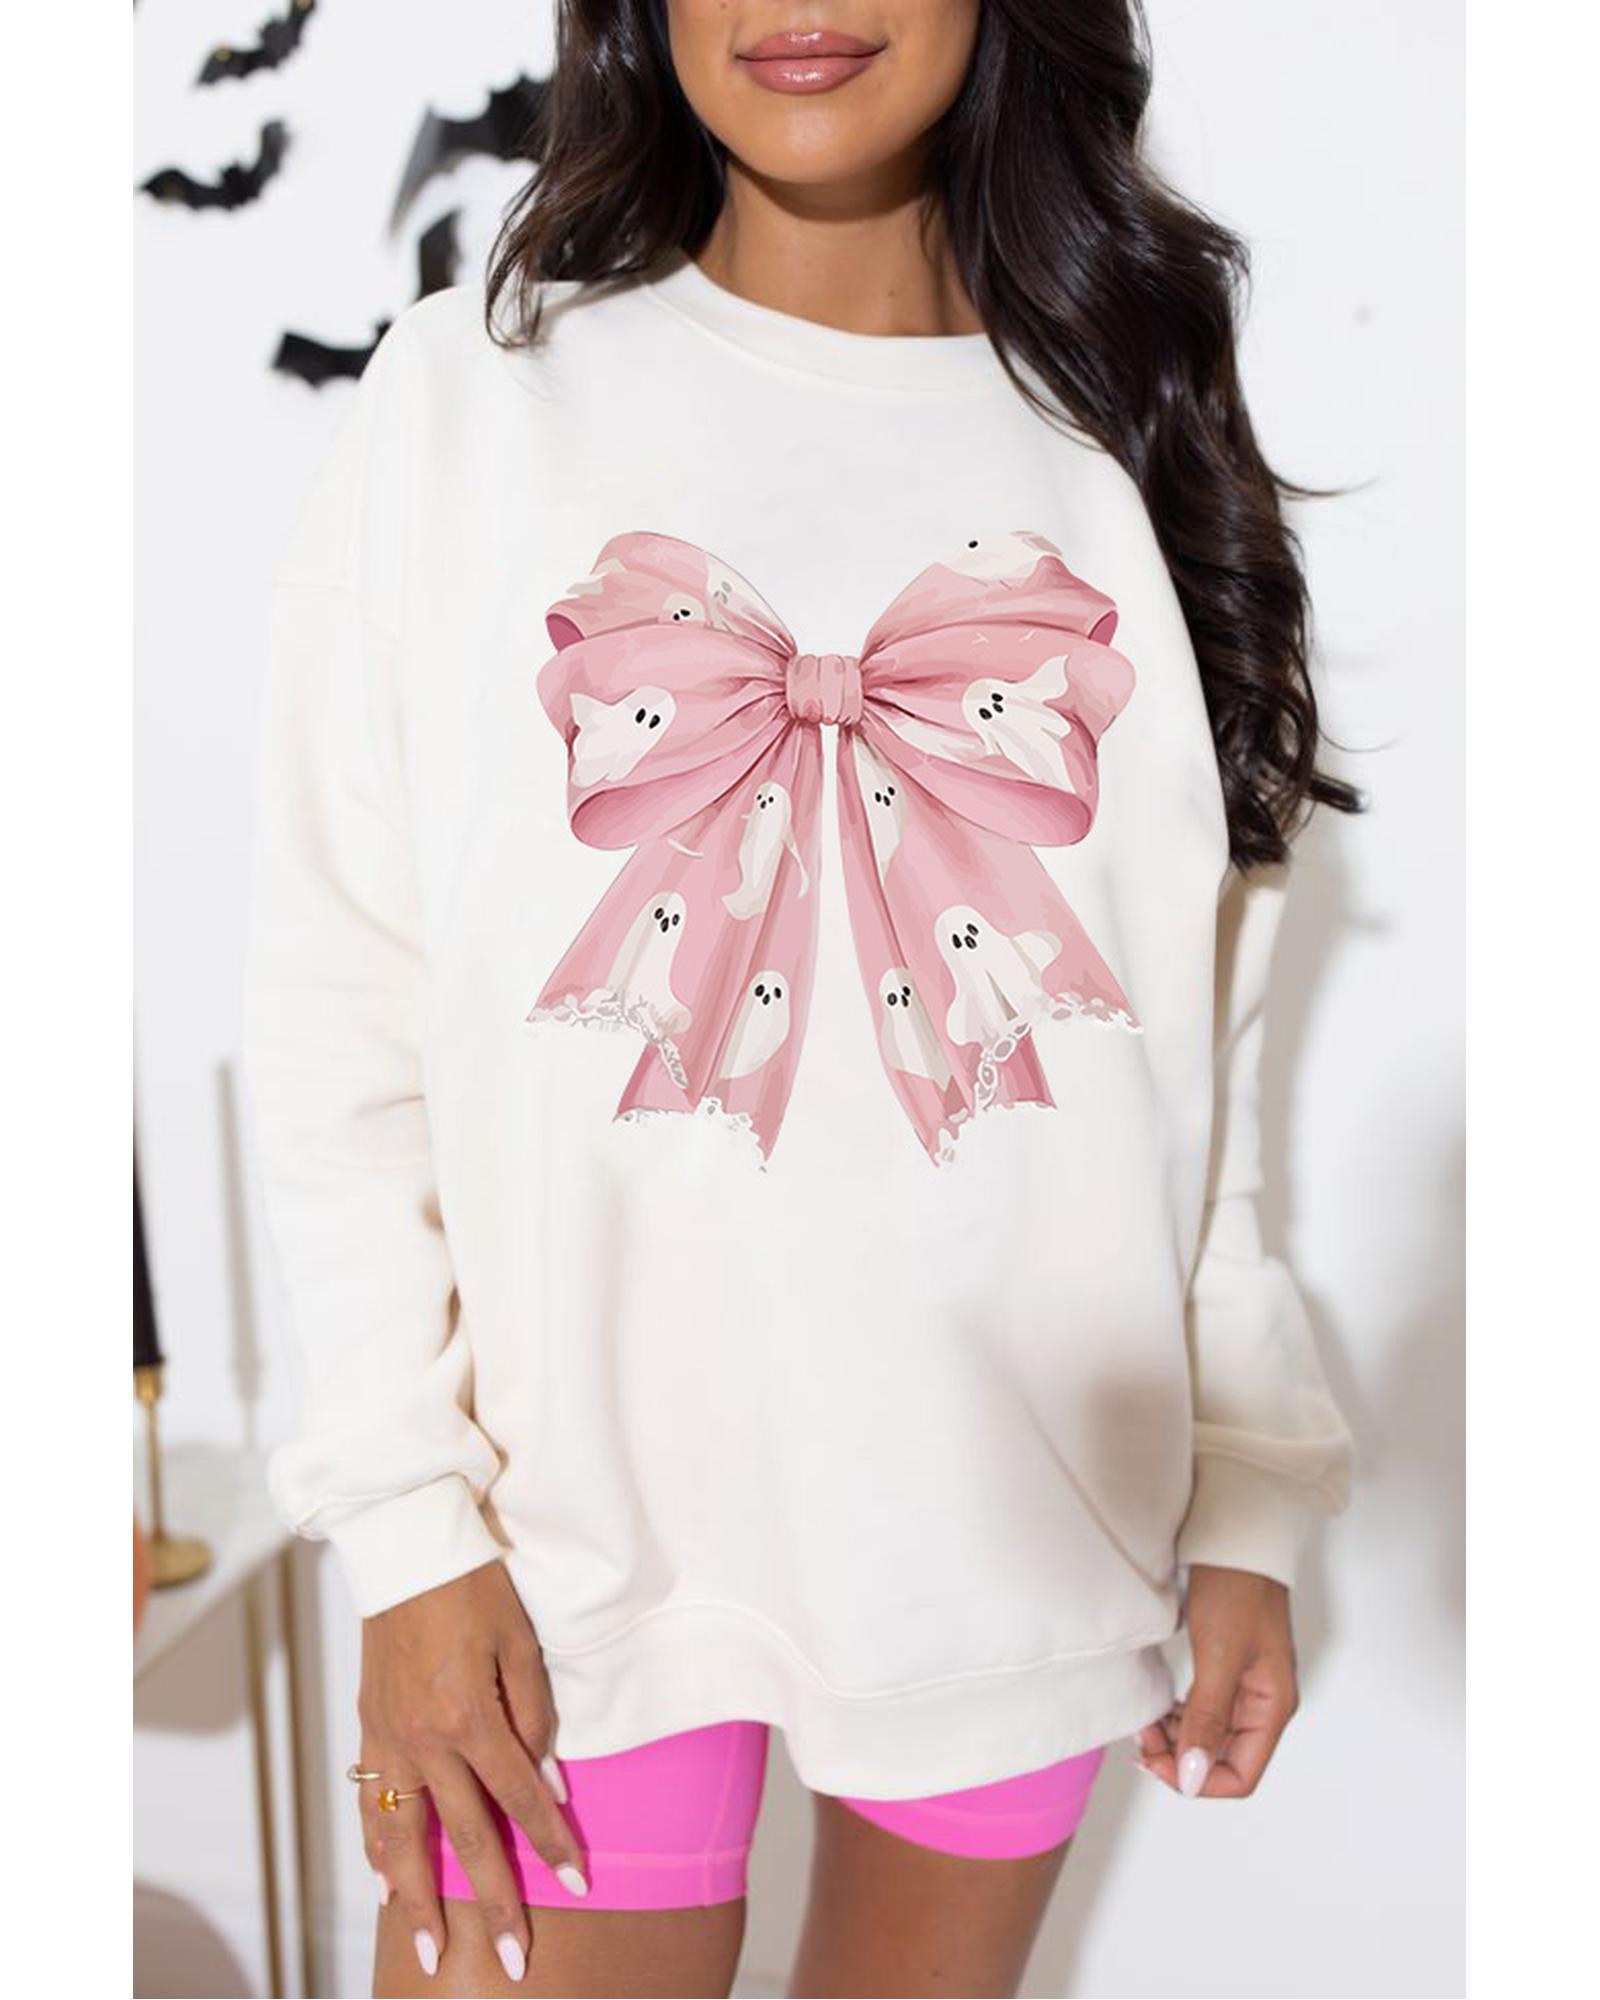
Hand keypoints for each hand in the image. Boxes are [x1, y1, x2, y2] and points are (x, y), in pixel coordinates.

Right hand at [357, 1558, 585, 1982]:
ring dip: (416, 1901)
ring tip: (431, 1949)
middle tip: (514, 1959)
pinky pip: (370, 1804)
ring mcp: (389, 1738)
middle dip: (493, 1903)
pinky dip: (376, 1849)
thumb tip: (545, 1780)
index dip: (551, 1845)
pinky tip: (385, 1883)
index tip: (578, 1883)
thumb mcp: (521, 1641)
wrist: (406, 1544)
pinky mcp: (369, 1726)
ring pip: (402, 1839)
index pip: (519, 1800)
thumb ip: (534, 1715)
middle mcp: (424, 1741)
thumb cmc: (473, 1584)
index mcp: (469, 1718)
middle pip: (463, 1839)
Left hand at [1132, 1563, 1298, 1797]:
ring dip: (1178, 1740)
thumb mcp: (1219, 1655)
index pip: (1241, 1775)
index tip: (1158, 1763)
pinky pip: (1204, 1712)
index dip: (1198, 1780)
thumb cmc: (1237, 1589)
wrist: (1235, 1540)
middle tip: (1142, 1740)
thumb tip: (1193, 1775)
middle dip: (1182, 1759)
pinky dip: (1180, 1718)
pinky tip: (1160, 1711)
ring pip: (1211, 1737)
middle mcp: (1263, 1703)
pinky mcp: (1228, 1671)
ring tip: (1146, 1725)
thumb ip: (1207, 1716)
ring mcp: (1246, 1687)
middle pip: (1224, 1759)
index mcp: (1273, 1707)